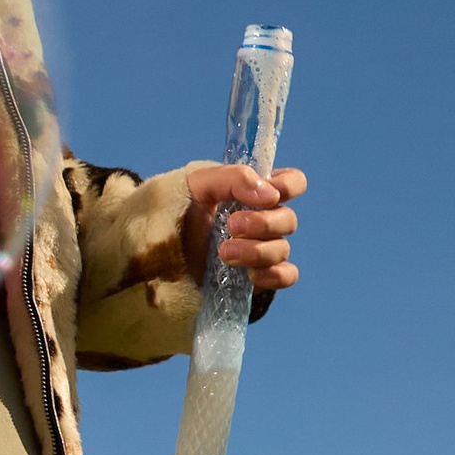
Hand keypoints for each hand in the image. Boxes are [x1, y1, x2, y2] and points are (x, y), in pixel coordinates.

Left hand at [182, 161, 304, 289]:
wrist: (162, 252)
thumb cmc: (182, 212)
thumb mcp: (198, 184)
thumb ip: (232, 178)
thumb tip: (270, 195)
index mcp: (256, 192)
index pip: (292, 183)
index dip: (288, 186)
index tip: (270, 194)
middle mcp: (265, 221)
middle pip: (288, 220)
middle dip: (262, 223)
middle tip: (231, 226)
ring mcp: (264, 249)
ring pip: (282, 249)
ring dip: (256, 250)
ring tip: (224, 252)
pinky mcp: (260, 276)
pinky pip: (285, 276)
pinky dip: (273, 274)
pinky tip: (249, 273)